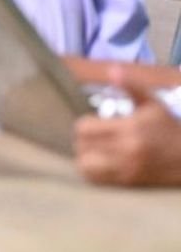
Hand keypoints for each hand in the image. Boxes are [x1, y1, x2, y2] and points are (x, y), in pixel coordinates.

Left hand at [75, 66, 180, 186]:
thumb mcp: (153, 104)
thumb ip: (131, 86)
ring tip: (92, 150)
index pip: (85, 128)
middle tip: (91, 136)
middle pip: (82, 145)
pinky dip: (91, 171)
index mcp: (130, 128)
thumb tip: (113, 69)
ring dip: (84, 156)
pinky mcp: (128, 182)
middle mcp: (126, 149)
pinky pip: (96, 180)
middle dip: (82, 139)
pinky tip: (98, 163)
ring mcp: (126, 168)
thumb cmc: (169, 128)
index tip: (93, 122)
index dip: (84, 124)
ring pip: (85, 165)